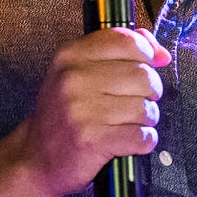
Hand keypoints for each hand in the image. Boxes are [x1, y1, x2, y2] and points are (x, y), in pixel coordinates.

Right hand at [18, 27, 170, 196]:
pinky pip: (144, 136)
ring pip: (147, 108)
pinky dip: (143, 141)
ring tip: (126, 123)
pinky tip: (126, 140)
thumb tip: (161, 53)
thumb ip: (120, 52)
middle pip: (144, 76)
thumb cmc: (65, 114)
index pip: (127, 40)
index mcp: (70, 56)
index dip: (146, 54)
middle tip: (135, 102)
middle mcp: (73, 79)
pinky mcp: (93, 140)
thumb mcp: (80, 73)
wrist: (36, 157)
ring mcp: (82, 110)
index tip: (146, 65)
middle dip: (150, 93)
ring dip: (146, 120)